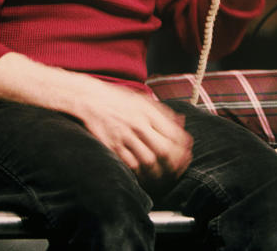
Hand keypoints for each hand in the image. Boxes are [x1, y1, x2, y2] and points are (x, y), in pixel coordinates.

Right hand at [75, 80, 193, 185]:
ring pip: (148, 161)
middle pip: (163, 150)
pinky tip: (146, 177)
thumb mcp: (144, 99)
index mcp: (149, 113)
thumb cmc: (118, 99)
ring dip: (159, 173)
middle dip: (174, 165)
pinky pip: (130, 165)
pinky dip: (140, 174)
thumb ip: (163, 112)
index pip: (174, 135)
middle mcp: (139, 125)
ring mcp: (125, 137)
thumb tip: (181, 123)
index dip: (183, 149)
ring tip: (164, 178)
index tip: (186, 156)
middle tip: (178, 171)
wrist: (90, 98)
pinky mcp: (112, 146)